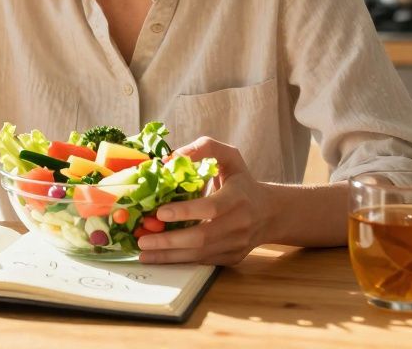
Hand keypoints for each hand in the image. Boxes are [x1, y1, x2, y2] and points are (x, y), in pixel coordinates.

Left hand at [135, 137, 274, 265]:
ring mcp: (237, 244)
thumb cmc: (241, 181)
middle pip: (202, 237)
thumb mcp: (228, 157)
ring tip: (144, 253)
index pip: (212, 207)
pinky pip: (203, 262)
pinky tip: (159, 257)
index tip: (159, 211)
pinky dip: (179, 261)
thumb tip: (170, 158)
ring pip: (200, 254)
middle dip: (169, 241)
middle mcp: (240, 224)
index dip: (185, 211)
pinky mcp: (232, 257)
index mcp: (239, 197)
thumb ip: (204, 149)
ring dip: (169, 256)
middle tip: (142, 239)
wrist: (269, 212)